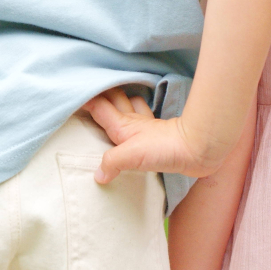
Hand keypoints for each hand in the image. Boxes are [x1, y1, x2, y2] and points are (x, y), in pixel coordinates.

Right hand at [83, 88, 205, 182]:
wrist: (198, 149)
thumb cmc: (165, 149)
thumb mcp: (132, 156)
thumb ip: (112, 163)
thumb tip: (98, 176)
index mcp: (122, 126)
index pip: (98, 106)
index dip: (85, 99)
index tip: (72, 96)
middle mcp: (133, 121)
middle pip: (113, 99)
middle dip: (102, 93)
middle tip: (91, 93)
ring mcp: (147, 125)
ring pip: (129, 103)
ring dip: (120, 99)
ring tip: (111, 100)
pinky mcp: (159, 132)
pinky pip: (144, 115)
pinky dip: (137, 111)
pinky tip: (137, 117)